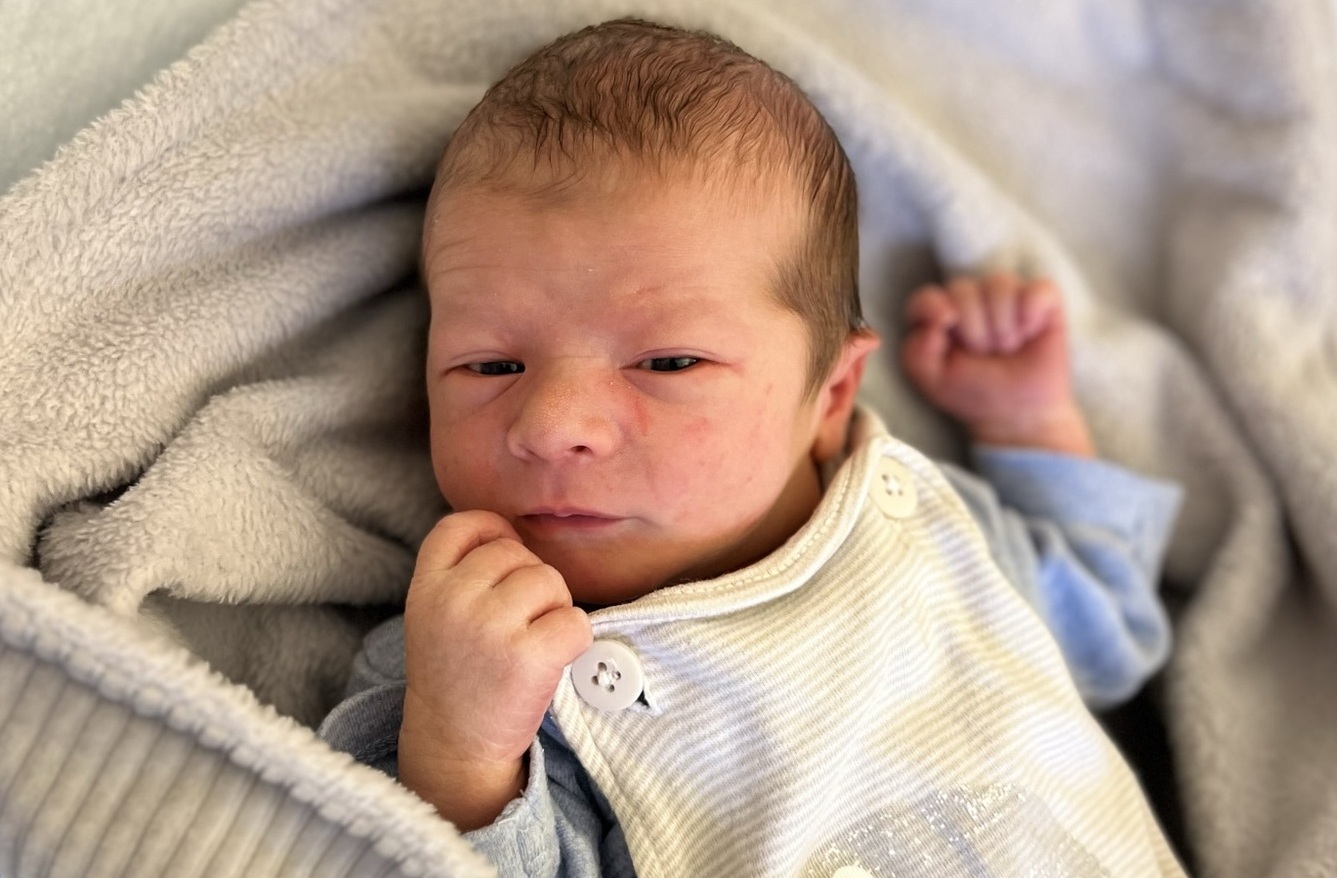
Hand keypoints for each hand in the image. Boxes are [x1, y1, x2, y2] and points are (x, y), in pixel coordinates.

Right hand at [398, 510, 591, 829]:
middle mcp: (453, 601)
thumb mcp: (435, 617)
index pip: (459, 526)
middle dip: (528, 581)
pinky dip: (575, 638)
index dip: (490, 530)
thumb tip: (514, 533)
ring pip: (549, 580)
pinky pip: (575, 620)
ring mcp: (489, 627)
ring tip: (532, 642)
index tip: (504, 554)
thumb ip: (462, 574)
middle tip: (517, 625)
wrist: (455, 747)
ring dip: (554, 607)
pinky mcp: (527, 657)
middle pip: (515, 552)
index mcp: (426, 588)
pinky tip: (552, 660)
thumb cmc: (457, 676)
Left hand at [900, 274, 1093, 455]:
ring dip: (1002, 323)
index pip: (926, 296)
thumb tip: (933, 323)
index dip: (933, 305)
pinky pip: (1039, 288)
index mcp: (939, 317)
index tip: (945, 322)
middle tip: (985, 354)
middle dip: (974, 328)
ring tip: (1008, 348)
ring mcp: (1007, 298)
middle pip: (963, 288)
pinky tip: (1030, 332)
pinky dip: (1032, 310)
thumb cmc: (974, 394)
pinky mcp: (1042, 302)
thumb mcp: (932, 381)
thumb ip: (917, 353)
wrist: (1018, 414)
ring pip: (1000, 283)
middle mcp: (971, 302)